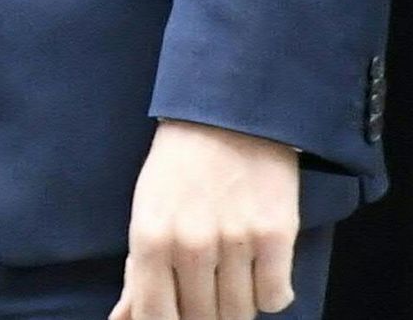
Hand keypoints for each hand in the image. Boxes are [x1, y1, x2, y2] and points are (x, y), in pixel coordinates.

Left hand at [112, 120, 299, 319]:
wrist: (230, 114)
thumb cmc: (180, 167)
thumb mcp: (147, 213)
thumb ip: (138, 275)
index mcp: (150, 238)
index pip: (155, 317)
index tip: (181, 314)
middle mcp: (190, 244)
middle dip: (205, 313)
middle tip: (209, 287)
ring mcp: (234, 241)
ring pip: (240, 314)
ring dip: (239, 304)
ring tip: (235, 272)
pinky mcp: (274, 235)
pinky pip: (274, 298)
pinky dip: (270, 293)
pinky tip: (262, 269)